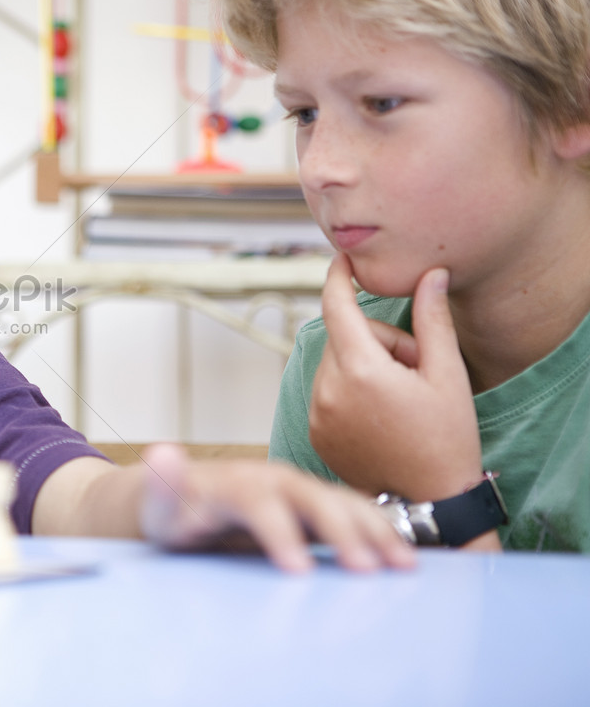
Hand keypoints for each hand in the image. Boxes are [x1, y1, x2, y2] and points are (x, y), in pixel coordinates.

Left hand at [139, 444, 414, 572]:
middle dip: (340, 531)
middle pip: (312, 499)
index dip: (279, 533)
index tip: (298, 570)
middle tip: (365, 570)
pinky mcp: (317, 507)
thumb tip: (161, 453)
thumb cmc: (174, 513)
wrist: (188, 502)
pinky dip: (382, 533)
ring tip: (402, 565)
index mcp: (236, 482)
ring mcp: (300, 491)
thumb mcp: (161, 505)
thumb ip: (163, 485)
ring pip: (343, 503)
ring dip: (374, 531)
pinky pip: (355, 515)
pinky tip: (405, 559)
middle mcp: (274, 480)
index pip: (260, 502)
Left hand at [309, 254, 481, 500]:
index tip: (342, 260)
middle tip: (416, 367)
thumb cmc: (446, 440)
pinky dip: (350, 389)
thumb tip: (430, 275)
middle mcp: (328, 390)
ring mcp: (317, 414)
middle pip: (344, 336)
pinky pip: (328, 390)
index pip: (336, 307)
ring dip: (364, 364)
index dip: (338, 278)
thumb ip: (432, 321)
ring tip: (400, 396)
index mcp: (360, 371)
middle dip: (378, 339)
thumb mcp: (448, 376)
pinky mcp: (315, 432)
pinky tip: (382, 414)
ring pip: (336, 363)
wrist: (430, 503)